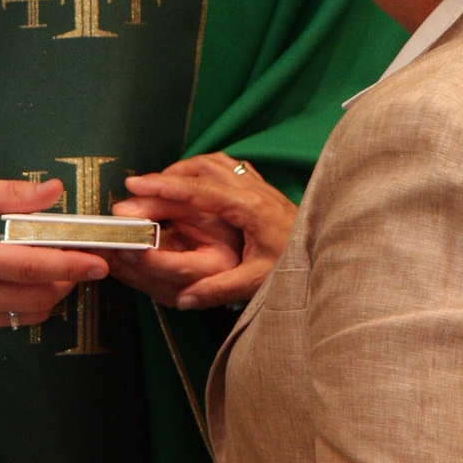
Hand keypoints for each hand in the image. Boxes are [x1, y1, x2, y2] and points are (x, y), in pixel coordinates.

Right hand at [0, 176, 106, 334]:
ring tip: (57, 268)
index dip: (71, 265)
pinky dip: (29, 304)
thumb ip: (12, 194)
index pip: (33, 267)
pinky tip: (28, 281)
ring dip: (52, 293)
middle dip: (68, 279)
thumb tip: (54, 190)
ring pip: (29, 314)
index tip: (100, 262)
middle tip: (81, 258)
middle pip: (39, 296)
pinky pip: (10, 321)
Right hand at [105, 153, 297, 308]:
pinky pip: (226, 166)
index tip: (136, 184)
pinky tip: (193, 180)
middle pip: (201, 170)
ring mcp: (257, 184)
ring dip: (185, 169)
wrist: (326, 252)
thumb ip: (219, 289)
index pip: (198, 191)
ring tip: (160, 182)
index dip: (165, 186)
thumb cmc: (294, 264)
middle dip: (166, 175)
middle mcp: (252, 189)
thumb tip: (184, 299)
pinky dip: (203, 169)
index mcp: (248, 208)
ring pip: (213, 162)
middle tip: (137, 187)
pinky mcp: (261, 187)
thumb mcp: (257, 282)